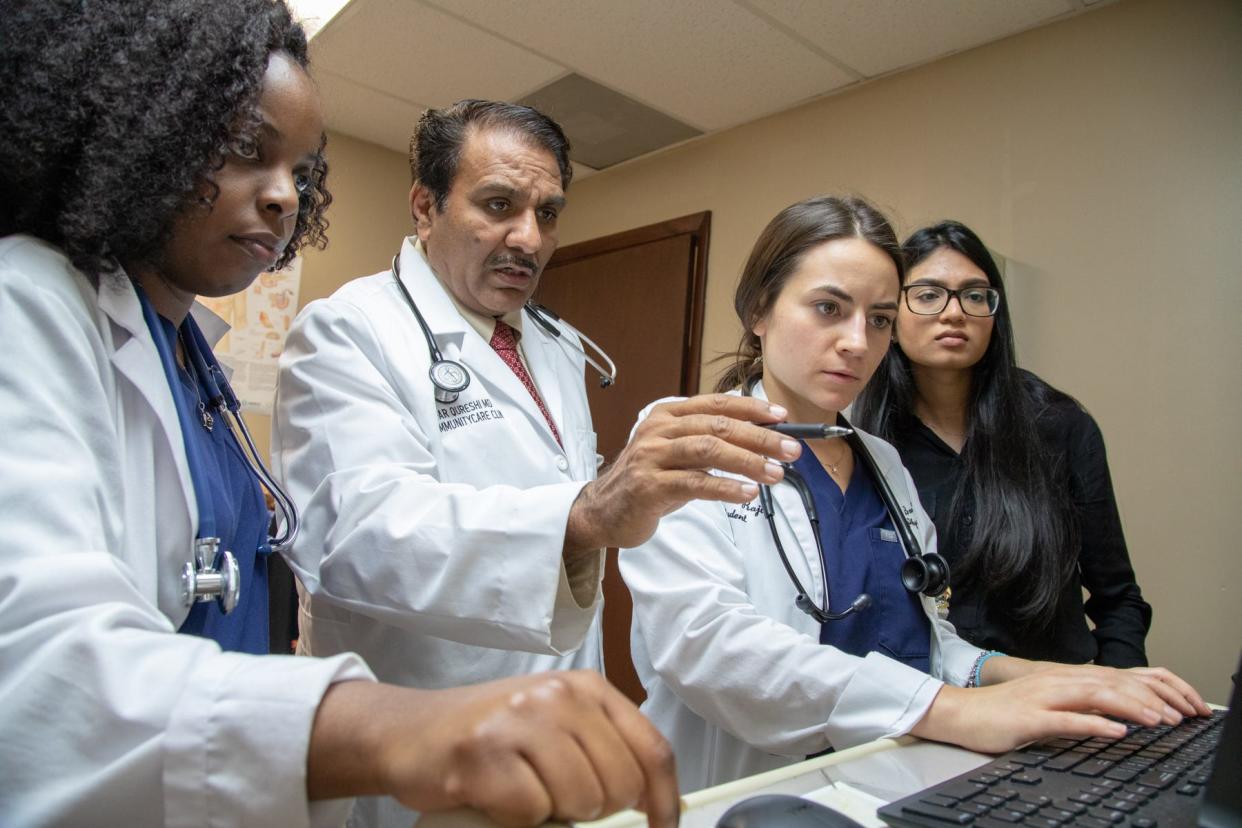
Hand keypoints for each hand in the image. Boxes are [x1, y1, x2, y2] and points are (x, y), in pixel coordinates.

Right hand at [308, 671, 678, 826]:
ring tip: (525, 791)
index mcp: (585, 688)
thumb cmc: (490, 735)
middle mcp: (557, 696)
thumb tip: (651, 805)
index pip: (652, 749)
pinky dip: (516, 818)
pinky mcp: (483, 754)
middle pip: (620, 783)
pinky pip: (531, 812)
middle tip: (559, 800)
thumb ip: (602, 749)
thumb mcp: (555, 724)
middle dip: (597, 809)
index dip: (665, 801)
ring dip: (554, 813)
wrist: (409, 732)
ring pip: (580, 799)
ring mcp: (519, 721)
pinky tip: (495, 795)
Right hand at [565, 394, 799, 551]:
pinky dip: (725, 488)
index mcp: (667, 414)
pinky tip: (747, 494)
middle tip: (791, 450)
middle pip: (718, 426)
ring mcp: (652, 457)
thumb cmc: (649, 480)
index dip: (752, 409)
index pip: (717, 404)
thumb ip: (709, 441)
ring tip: (776, 474)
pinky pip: (695, 483)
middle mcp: (658, 430)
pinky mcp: (649, 486)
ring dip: (748, 461)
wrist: (604, 511)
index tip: (783, 419)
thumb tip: (762, 438)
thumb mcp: (677, 453)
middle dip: (760, 438)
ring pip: (708, 450)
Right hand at [911, 664, 1211, 754]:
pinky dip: (1095, 725)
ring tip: (1159, 720)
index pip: (1114, 678)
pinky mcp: (1030, 718)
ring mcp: (1043, 699)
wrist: (961, 713)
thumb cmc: (1002, 712)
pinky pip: (1067, 720)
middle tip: (1180, 715)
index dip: (1149, 690)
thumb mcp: (1046, 704)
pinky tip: (1115, 732)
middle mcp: (1056, 682)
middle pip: (1111, 685)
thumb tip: (1114, 716)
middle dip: (1150, 700)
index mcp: (1062, 678)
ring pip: (1095, 697)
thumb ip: (1077, 705)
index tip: (1177, 705)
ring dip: (1131, 708)